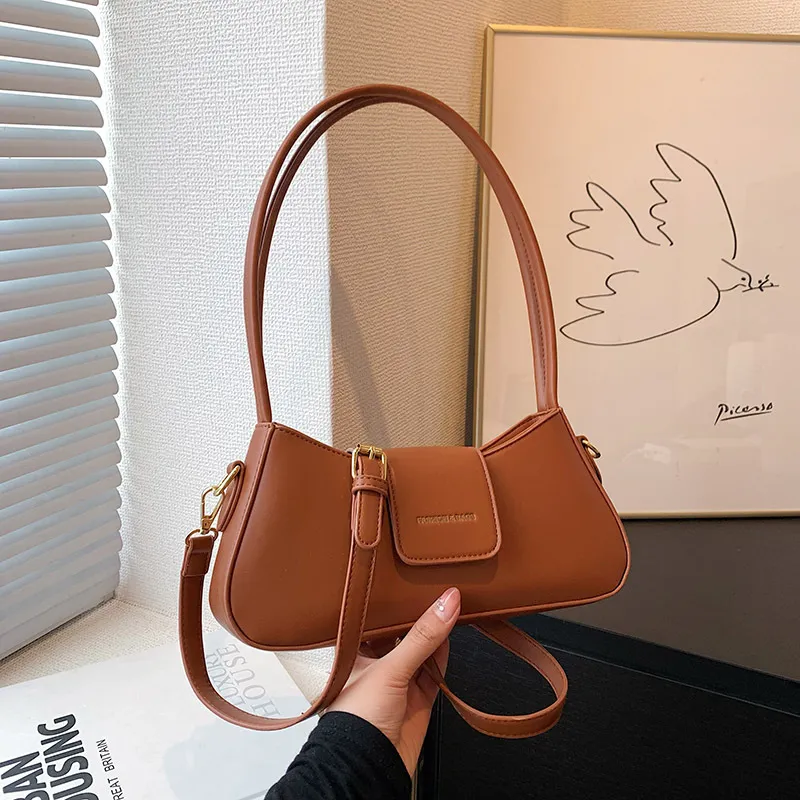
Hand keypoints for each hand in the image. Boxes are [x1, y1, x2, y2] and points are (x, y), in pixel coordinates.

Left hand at [328, 587, 460, 774]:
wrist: (369, 768)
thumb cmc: (355, 720)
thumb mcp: (390, 668)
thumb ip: (422, 636)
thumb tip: (447, 602)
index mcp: (354, 651)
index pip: (375, 617)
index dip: (392, 599)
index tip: (410, 577)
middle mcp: (374, 664)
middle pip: (400, 633)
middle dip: (417, 615)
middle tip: (435, 588)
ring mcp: (397, 682)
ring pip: (420, 650)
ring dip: (434, 633)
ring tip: (448, 605)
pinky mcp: (417, 698)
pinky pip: (434, 671)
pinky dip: (443, 656)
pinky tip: (449, 636)